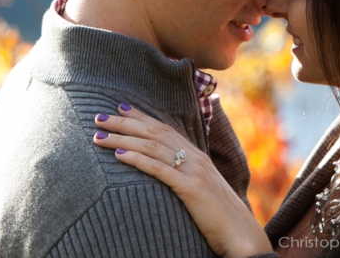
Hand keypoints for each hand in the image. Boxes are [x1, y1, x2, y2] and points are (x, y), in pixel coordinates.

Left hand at [93, 104, 273, 257]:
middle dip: (124, 123)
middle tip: (98, 117)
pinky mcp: (191, 188)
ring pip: (152, 147)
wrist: (240, 232)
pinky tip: (119, 155)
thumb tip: (166, 170)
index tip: (120, 108)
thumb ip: (185, 175)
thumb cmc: (219, 214)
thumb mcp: (201, 188)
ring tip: (99, 137)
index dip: (141, 116)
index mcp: (196, 156)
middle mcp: (194, 157)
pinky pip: (159, 169)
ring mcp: (193, 171)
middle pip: (154, 132)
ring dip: (123, 139)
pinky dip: (138, 159)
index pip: (164, 128)